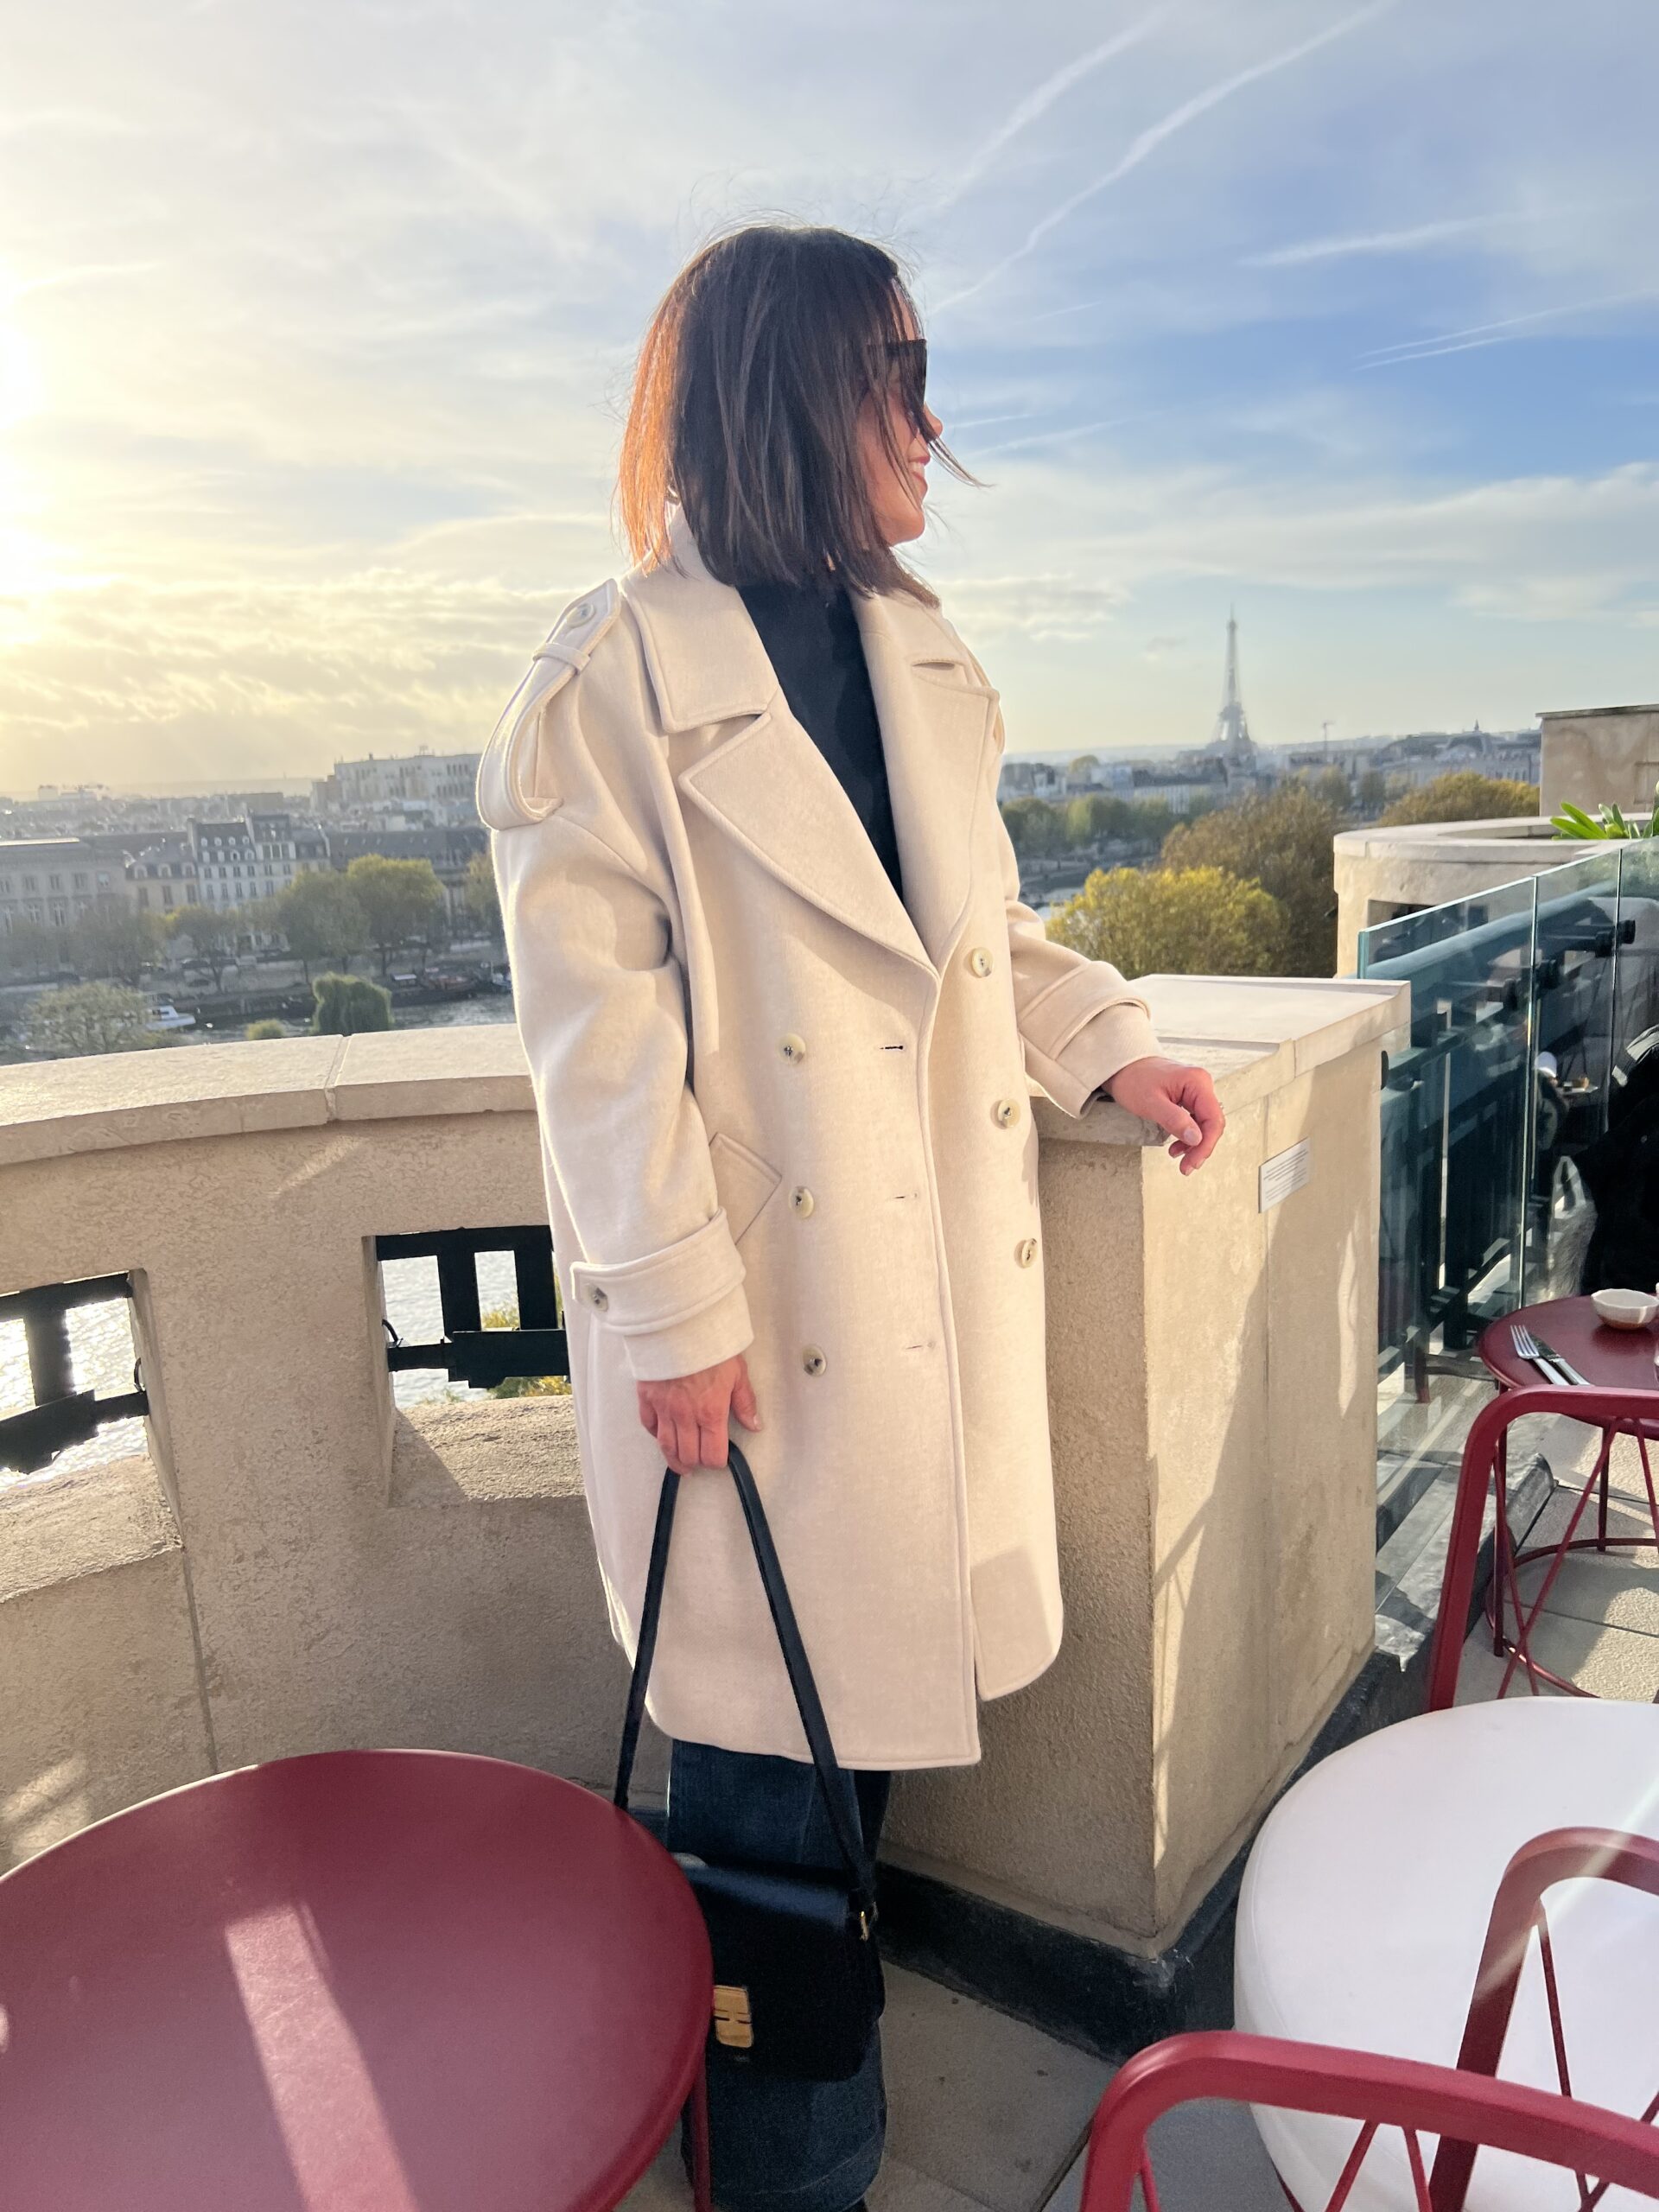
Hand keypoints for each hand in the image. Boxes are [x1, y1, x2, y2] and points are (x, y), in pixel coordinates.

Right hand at [637, 1355, 760, 1472]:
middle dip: (697, 1462)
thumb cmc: (710, 1345)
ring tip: (681, 1463)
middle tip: (701, 1460)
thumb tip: (754, 1424)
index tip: (719, 1457)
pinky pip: (648, 1425)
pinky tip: (663, 1435)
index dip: (717, 1461)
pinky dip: (656, 1434)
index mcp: (711, 1413)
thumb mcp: (737, 1372)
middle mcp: (685, 1416)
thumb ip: (745, 1403)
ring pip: (666, 1447)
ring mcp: (663, 1408)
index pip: (712, 1454)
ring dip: (674, 1459)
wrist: (680, 1325)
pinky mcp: (647, 1397)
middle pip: (688, 1455)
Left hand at [1101, 1055, 1224, 1174]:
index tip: (1192, 1163)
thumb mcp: (1150, 1103)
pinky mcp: (1190, 1096)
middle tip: (1185, 1168)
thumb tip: (1196, 1139)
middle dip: (1200, 1148)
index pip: (1213, 1119)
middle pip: (1212, 1123)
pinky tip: (1176, 1146)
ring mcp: (1197, 1090)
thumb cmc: (1134, 1080)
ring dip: (1194, 1144)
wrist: (1123, 1066)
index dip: (1206, 1145)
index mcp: (1197, 1082)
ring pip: (1205, 1124)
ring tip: (1177, 1157)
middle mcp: (1202, 1084)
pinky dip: (1187, 1135)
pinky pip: (1196, 1120)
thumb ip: (1174, 1120)